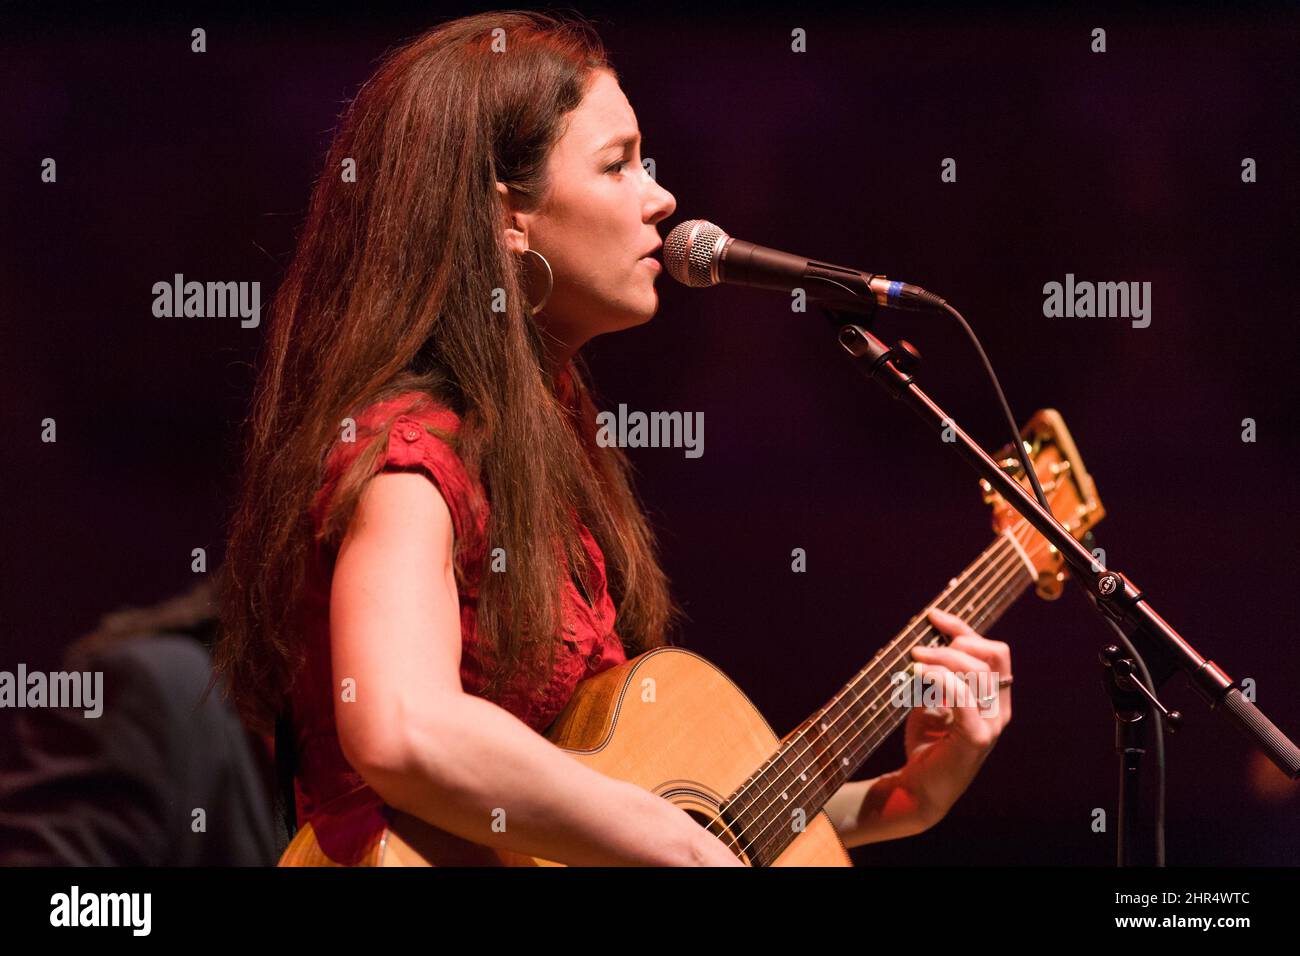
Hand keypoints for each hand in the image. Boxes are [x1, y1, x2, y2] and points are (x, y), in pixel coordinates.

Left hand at [896, 608, 1012, 822]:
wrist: (918, 787)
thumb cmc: (927, 742)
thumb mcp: (933, 698)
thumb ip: (939, 673)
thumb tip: (926, 638)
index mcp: (995, 697)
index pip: (994, 651)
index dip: (965, 629)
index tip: (933, 616)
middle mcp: (1000, 709)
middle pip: (991, 655)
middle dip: (954, 643)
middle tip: (919, 649)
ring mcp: (992, 725)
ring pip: (978, 672)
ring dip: (941, 659)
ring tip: (914, 661)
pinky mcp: (977, 739)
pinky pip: (964, 696)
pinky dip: (940, 679)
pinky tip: (919, 676)